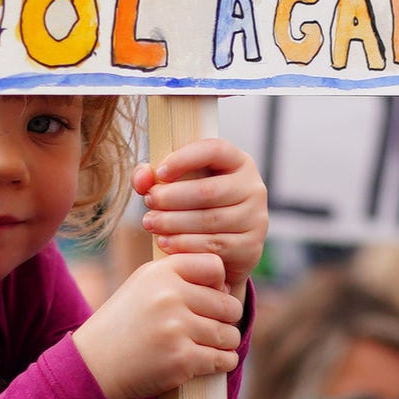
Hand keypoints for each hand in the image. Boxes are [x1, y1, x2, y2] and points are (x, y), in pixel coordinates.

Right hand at [69, 253, 241, 398]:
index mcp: (160, 272)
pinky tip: (213, 361)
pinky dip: (224, 362)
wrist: (95, 365)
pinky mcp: (182, 358)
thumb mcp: (144, 286)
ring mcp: (176, 328)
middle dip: (225, 318)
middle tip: (208, 327)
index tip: (205, 298)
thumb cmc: (126, 324)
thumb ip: (181, 277)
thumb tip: (227, 287)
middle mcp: (169, 296)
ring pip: (229, 334)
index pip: (215, 266)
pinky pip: (224, 359)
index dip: (218, 284)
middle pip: (229, 304)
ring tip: (208, 345)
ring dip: (225, 343)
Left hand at [133, 138, 267, 296]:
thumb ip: (155, 177)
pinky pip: (214, 245)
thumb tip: (143, 176)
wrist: (222, 248)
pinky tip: (165, 242)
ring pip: (210, 220)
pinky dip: (185, 245)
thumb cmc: (197, 206)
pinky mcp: (251, 247)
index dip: (184, 158)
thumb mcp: (179, 185)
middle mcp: (253, 188)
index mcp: (238, 162)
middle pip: (209, 191)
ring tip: (150, 223)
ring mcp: (256, 219)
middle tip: (149, 202)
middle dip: (172, 198)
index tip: (159, 172)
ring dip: (173, 223)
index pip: (215, 150)